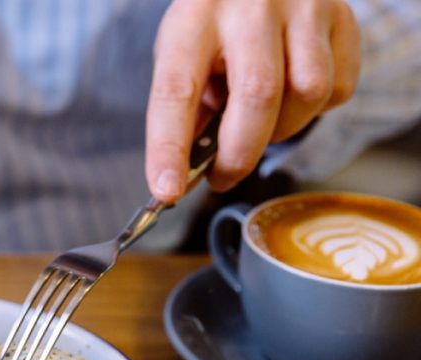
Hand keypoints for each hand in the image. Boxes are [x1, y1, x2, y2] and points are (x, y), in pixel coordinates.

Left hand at [145, 0, 360, 202]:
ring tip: (260, 122)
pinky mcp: (342, 16)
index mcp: (194, 18)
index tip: (167, 191)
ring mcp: (303, 6)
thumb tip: (182, 176)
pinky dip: (314, 110)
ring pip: (308, 93)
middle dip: (239, 154)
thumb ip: (185, 109)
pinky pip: (338, 88)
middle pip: (257, 95)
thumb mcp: (185, 53)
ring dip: (281, 129)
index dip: (169, 147)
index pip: (176, 90)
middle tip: (222, 177)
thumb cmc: (215, 24)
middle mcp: (251, 6)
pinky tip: (292, 95)